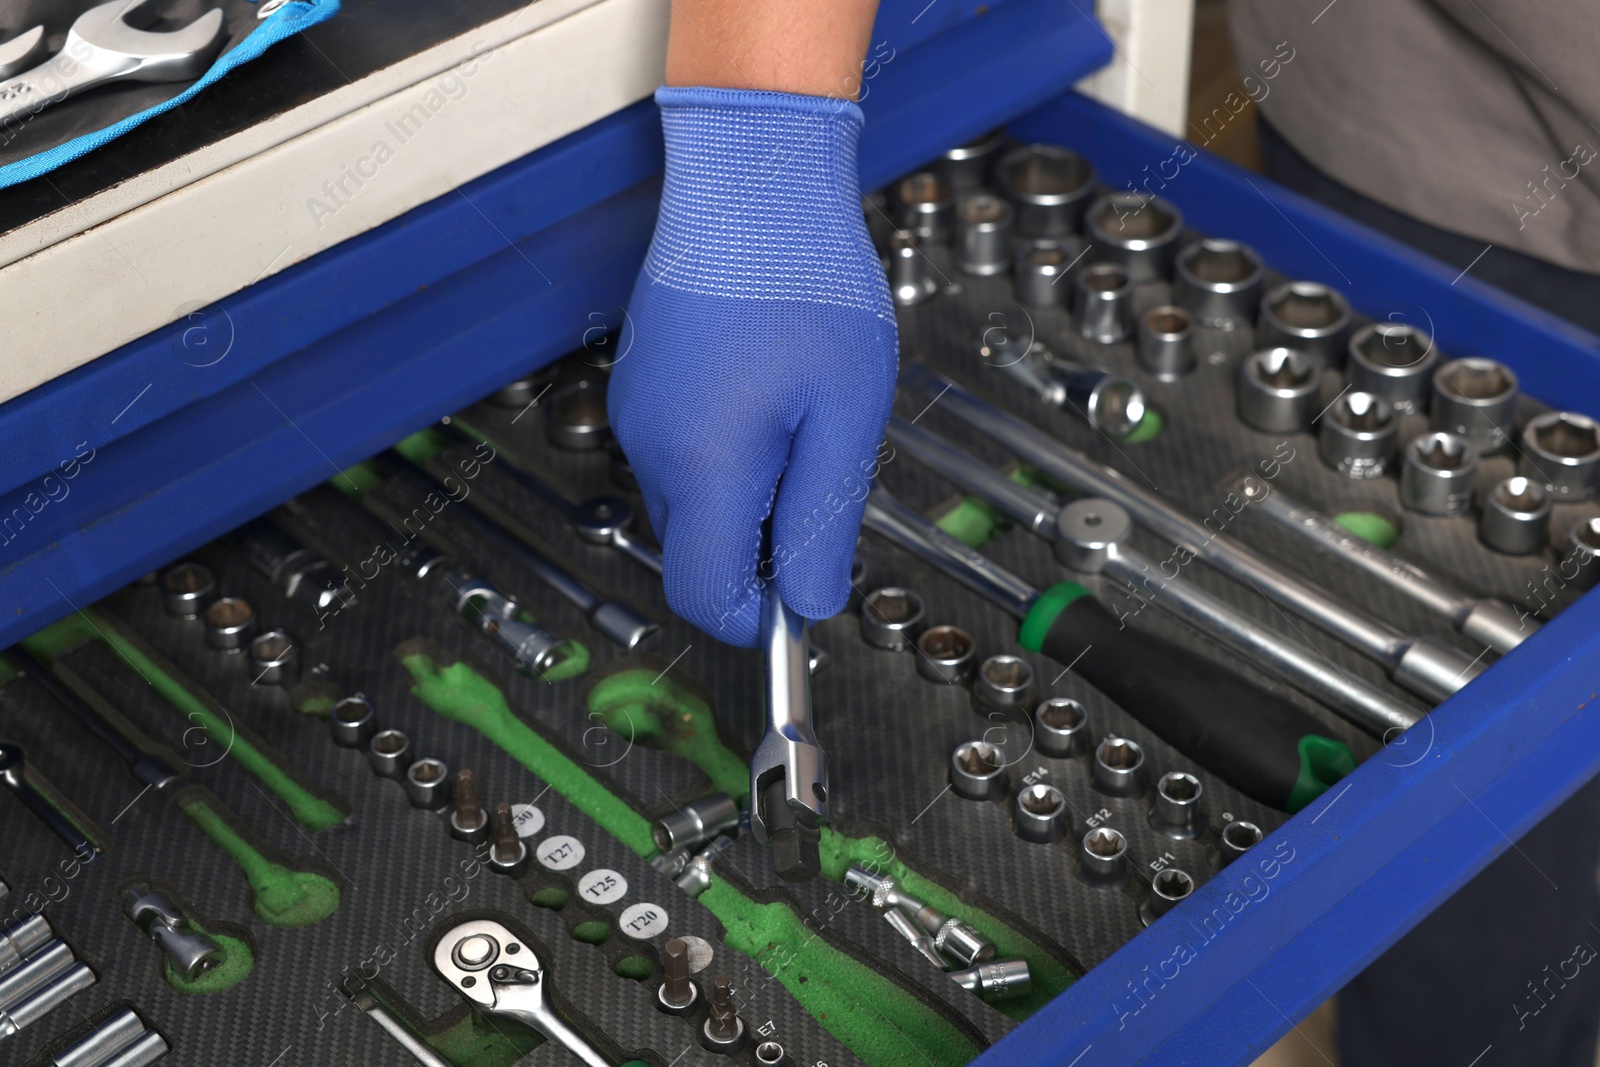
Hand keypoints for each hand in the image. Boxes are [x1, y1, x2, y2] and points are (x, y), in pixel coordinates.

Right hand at [609, 88, 897, 646]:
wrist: (750, 178)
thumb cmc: (805, 278)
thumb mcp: (846, 415)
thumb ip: (823, 521)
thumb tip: (809, 605)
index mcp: (705, 464)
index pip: (705, 595)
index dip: (755, 620)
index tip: (800, 606)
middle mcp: (654, 446)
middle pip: (701, 550)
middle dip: (762, 547)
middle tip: (823, 482)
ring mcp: (639, 413)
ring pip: (693, 502)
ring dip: (749, 494)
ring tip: (801, 419)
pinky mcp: (640, 385)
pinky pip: (682, 452)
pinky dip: (726, 452)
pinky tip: (768, 393)